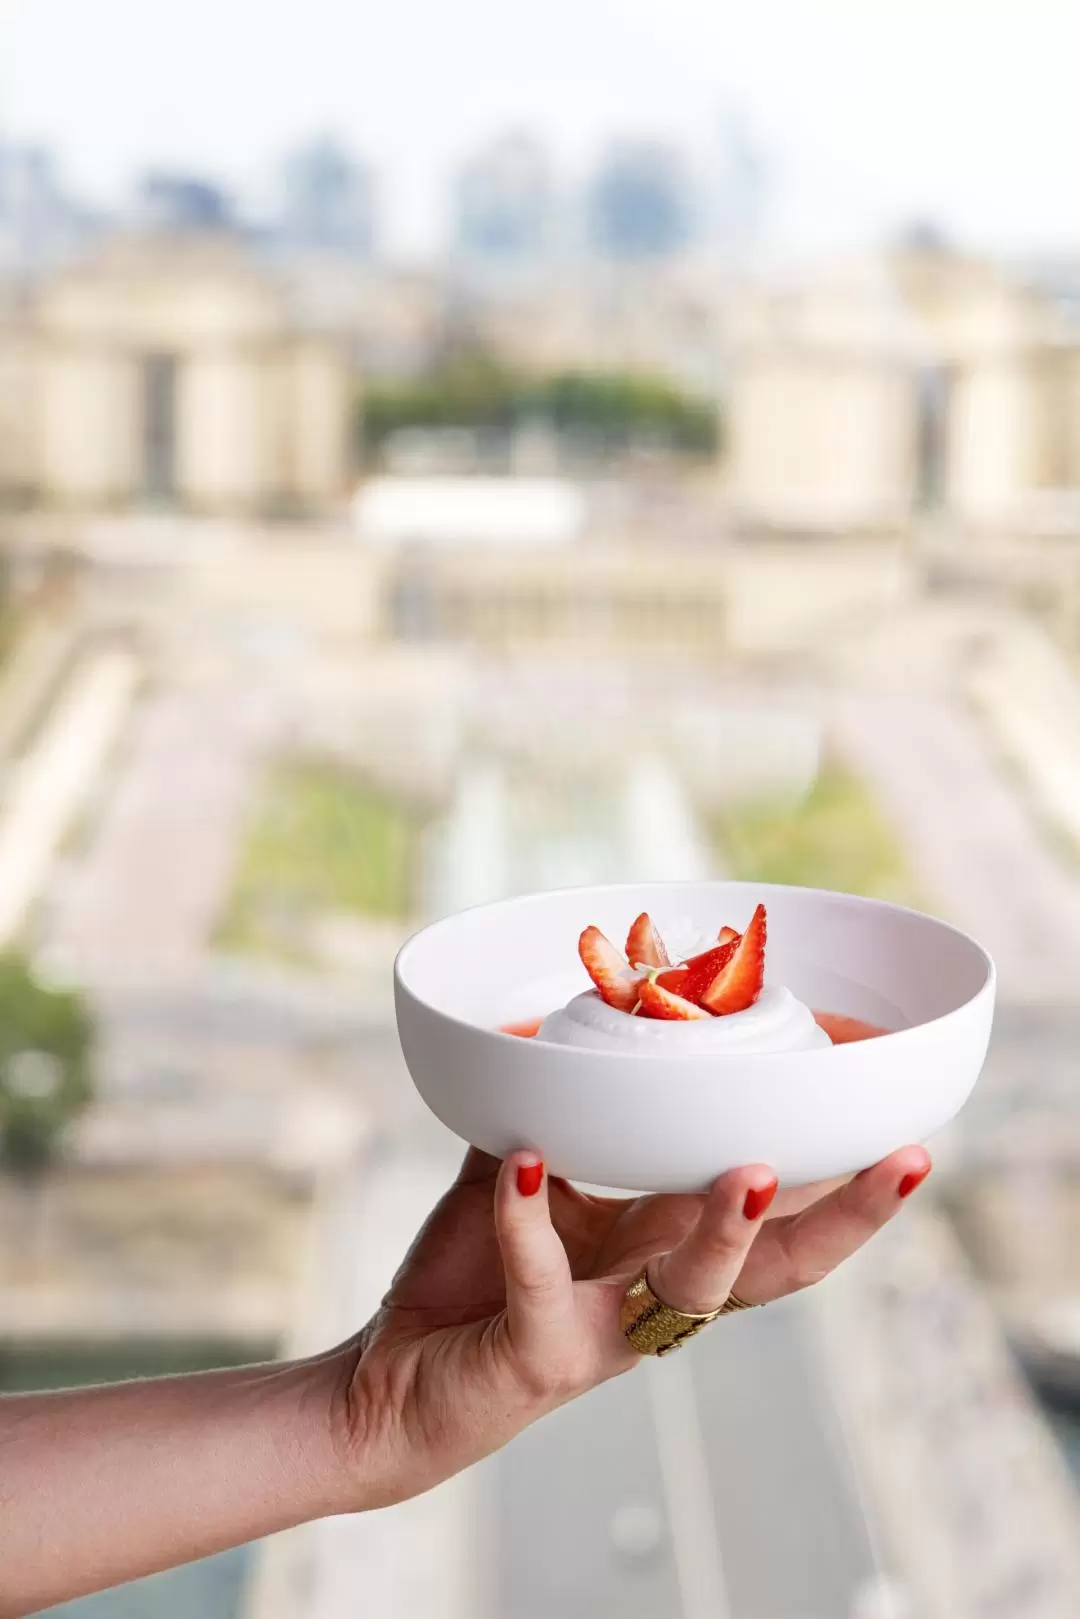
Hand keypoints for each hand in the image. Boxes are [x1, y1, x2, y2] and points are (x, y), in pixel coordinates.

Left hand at [324, 1143, 930, 1507]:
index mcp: (665, 1250)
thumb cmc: (471, 1280)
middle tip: (905, 1157)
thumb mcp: (523, 1179)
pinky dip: (532, 1221)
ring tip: (754, 1171)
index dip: (839, 1175)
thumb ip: (548, 1112)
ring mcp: (607, 1334)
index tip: (896, 1116)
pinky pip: (547, 1284)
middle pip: (780, 1268)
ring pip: (696, 1291)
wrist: (390, 1379)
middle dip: (850, 1218)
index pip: (775, 1214)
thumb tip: (551, 1018)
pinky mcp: (542, 1356)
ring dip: (727, 1230)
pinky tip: (527, 1165)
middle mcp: (655, 1297)